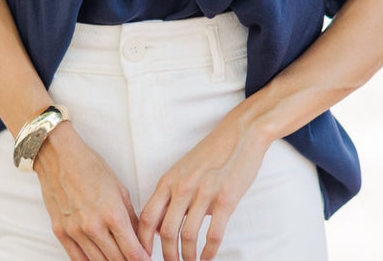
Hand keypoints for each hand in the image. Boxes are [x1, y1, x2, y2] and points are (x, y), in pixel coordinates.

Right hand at [34, 123, 151, 260]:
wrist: (60, 157)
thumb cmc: (91, 166)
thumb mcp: (119, 188)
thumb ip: (130, 216)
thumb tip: (138, 237)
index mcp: (112, 213)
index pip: (132, 250)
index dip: (142, 259)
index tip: (146, 260)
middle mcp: (94, 226)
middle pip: (116, 260)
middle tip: (134, 259)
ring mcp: (76, 231)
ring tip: (118, 259)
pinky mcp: (61, 232)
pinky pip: (77, 259)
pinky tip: (98, 260)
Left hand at [138, 111, 267, 260]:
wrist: (240, 133)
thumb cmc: (212, 152)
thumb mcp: (183, 169)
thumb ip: (171, 195)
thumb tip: (160, 227)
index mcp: (169, 180)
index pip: (147, 217)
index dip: (143, 242)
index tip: (145, 256)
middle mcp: (183, 187)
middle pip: (166, 232)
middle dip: (167, 256)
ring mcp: (204, 193)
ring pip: (187, 237)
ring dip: (188, 257)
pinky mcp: (225, 199)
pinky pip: (213, 235)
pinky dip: (209, 252)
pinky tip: (208, 258)